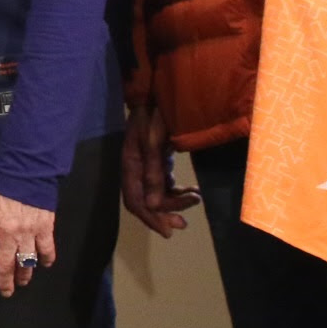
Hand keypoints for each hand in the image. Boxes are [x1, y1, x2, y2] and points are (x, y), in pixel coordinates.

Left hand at [0, 188, 57, 297]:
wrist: (24, 171)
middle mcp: (6, 234)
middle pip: (5, 266)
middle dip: (5, 283)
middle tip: (6, 292)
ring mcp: (27, 232)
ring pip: (26, 263)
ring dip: (24, 276)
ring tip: (23, 282)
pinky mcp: (44, 228)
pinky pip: (46, 250)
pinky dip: (45, 259)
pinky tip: (43, 264)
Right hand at [121, 98, 199, 237]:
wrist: (158, 95)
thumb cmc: (154, 115)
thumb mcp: (154, 143)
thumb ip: (154, 173)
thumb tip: (154, 206)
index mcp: (130, 165)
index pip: (135, 201)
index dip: (150, 218)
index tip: (168, 232)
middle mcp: (137, 168)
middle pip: (148, 200)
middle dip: (166, 212)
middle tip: (184, 223)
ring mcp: (148, 165)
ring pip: (159, 194)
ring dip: (176, 202)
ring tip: (196, 198)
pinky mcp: (159, 160)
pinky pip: (167, 184)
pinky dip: (179, 191)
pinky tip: (194, 191)